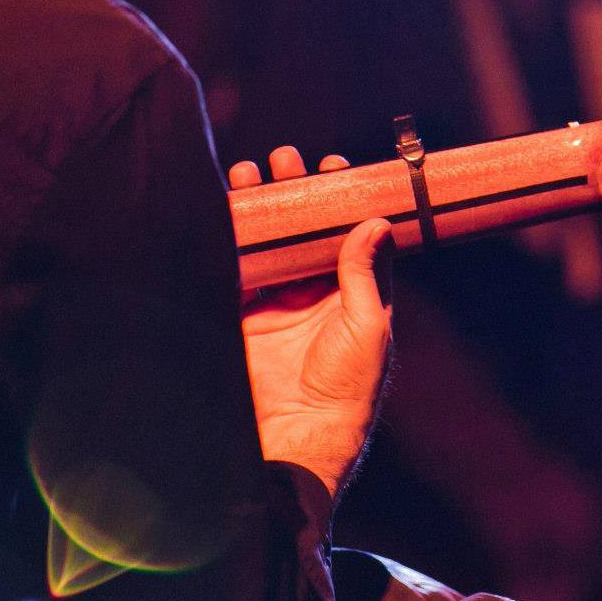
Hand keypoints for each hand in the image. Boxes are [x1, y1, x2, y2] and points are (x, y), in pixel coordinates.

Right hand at [230, 147, 392, 496]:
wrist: (294, 440)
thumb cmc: (346, 391)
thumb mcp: (367, 327)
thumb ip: (365, 275)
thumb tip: (376, 221)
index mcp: (352, 295)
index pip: (347, 236)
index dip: (340, 200)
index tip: (333, 166)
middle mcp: (312, 294)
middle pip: (302, 230)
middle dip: (293, 192)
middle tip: (286, 160)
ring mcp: (273, 303)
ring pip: (267, 242)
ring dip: (260, 206)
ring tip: (252, 172)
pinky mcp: (240, 316)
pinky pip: (234, 266)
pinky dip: (229, 236)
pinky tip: (226, 205)